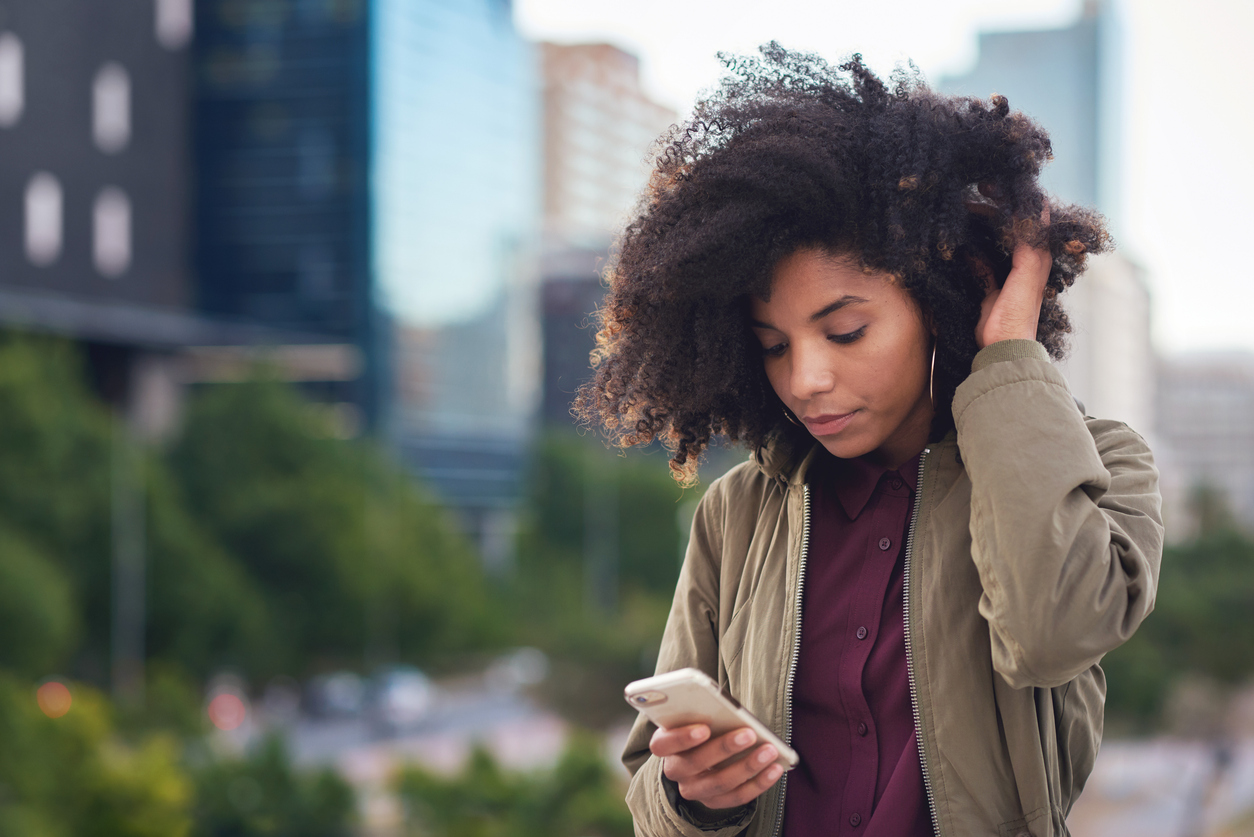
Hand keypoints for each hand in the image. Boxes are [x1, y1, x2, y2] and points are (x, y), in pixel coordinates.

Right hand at [650, 723, 784, 810]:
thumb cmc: (700, 724)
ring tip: (770, 750)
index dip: (682, 738)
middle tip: (749, 734)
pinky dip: (759, 783)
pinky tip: (775, 768)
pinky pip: (737, 797)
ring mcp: (694, 789)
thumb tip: (730, 709)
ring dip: (748, 766)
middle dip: (725, 747)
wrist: (699, 755)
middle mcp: (675, 770)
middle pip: (696, 763)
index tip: (704, 728)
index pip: (663, 744)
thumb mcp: (694, 716)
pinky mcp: (714, 801)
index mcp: (665, 745)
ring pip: (720, 783)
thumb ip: (704, 712)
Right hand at [972, 198, 1052, 348]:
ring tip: (961, 211)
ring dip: (979, 225)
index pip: (1029, 216)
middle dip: (992, 207)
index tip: (993, 183)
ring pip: (993, 239)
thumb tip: (1036, 207)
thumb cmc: (1017, 315)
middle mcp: (1025, 261)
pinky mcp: (991, 286)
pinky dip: (970, 249)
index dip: (1014, 197)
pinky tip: (957, 242)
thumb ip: (1031, 244)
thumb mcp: (1026, 276)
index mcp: (1038, 256)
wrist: (1003, 348)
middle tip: (971, 193)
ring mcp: (1007, 273)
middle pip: (1009, 225)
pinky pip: (980, 260)